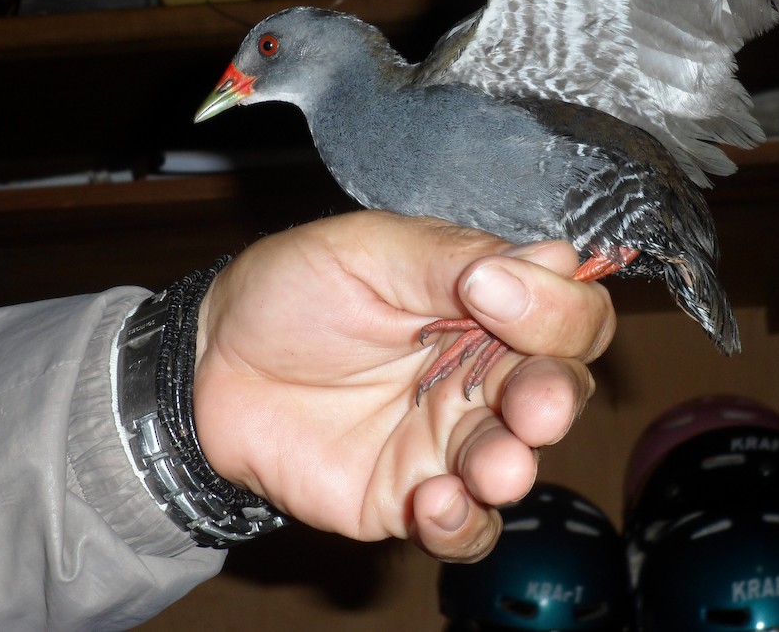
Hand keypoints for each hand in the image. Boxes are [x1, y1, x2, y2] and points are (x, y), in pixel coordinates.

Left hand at [192, 210, 614, 561]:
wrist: (210, 364)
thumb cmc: (292, 292)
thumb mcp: (369, 249)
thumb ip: (454, 257)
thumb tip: (550, 258)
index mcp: (489, 306)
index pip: (568, 314)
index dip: (556, 309)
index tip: (492, 295)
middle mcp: (484, 375)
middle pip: (560, 391)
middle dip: (555, 399)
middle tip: (533, 405)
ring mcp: (449, 441)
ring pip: (518, 464)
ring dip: (514, 468)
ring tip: (491, 467)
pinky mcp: (411, 497)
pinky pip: (465, 528)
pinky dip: (463, 524)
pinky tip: (435, 502)